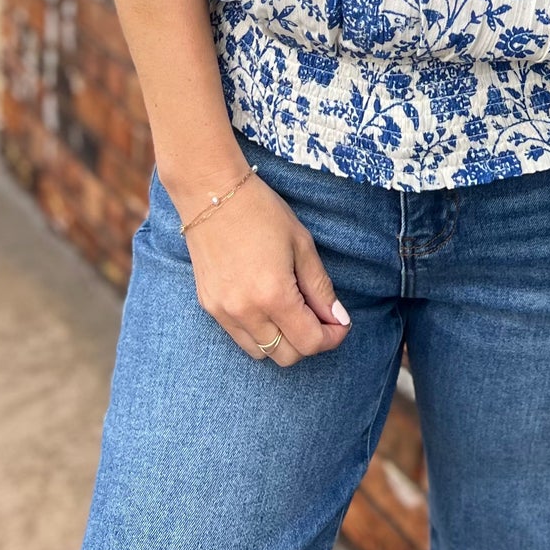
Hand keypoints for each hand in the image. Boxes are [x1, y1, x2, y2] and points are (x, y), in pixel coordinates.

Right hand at [177, 170, 351, 365]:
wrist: (211, 193)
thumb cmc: (261, 211)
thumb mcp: (301, 243)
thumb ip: (320, 286)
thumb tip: (337, 317)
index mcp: (273, 295)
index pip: (310, 342)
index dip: (332, 337)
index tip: (340, 323)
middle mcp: (246, 311)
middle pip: (287, 356)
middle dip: (310, 342)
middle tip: (320, 315)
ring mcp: (223, 312)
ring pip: (262, 353)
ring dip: (283, 341)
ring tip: (291, 309)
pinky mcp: (209, 307)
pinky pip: (240, 338)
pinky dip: (259, 332)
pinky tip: (266, 305)